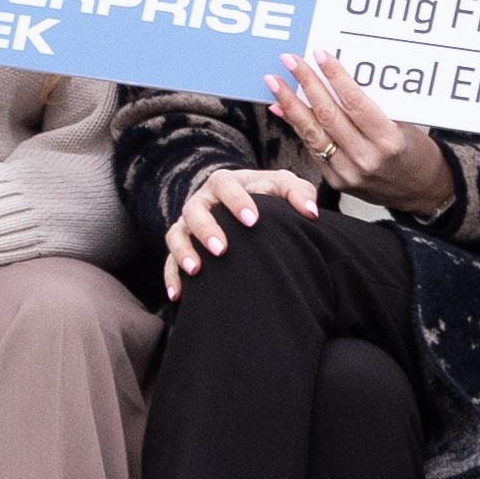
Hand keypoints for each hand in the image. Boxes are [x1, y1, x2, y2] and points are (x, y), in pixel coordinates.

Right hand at [156, 165, 328, 301]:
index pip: (226, 186)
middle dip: (206, 229)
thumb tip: (311, 214)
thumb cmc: (267, 196)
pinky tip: (177, 295)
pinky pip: (168, 260)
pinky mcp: (181, 246)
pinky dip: (170, 276)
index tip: (253, 220)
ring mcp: (188, 224)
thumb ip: (299, 193)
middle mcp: (202, 201)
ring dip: (184, 251)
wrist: (244, 207)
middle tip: (222, 249)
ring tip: (196, 270)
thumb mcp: (283, 186)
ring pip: (176, 234)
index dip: (237, 201)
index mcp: (226, 182)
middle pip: (195, 210)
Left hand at [267, 57, 455, 215]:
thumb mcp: (403, 124)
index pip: (355, 102)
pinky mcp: (337, 182)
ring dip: (291, 105)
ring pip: (313, 133)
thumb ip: (371, 106)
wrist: (422, 192)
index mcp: (388, 141)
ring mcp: (349, 173)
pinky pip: (312, 148)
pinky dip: (296, 126)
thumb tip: (336, 79)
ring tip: (275, 83)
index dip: (334, 76)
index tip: (319, 55)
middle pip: (328, 115)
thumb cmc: (415, 152)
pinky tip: (282, 109)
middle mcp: (366, 158)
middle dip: (305, 84)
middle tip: (289, 60)